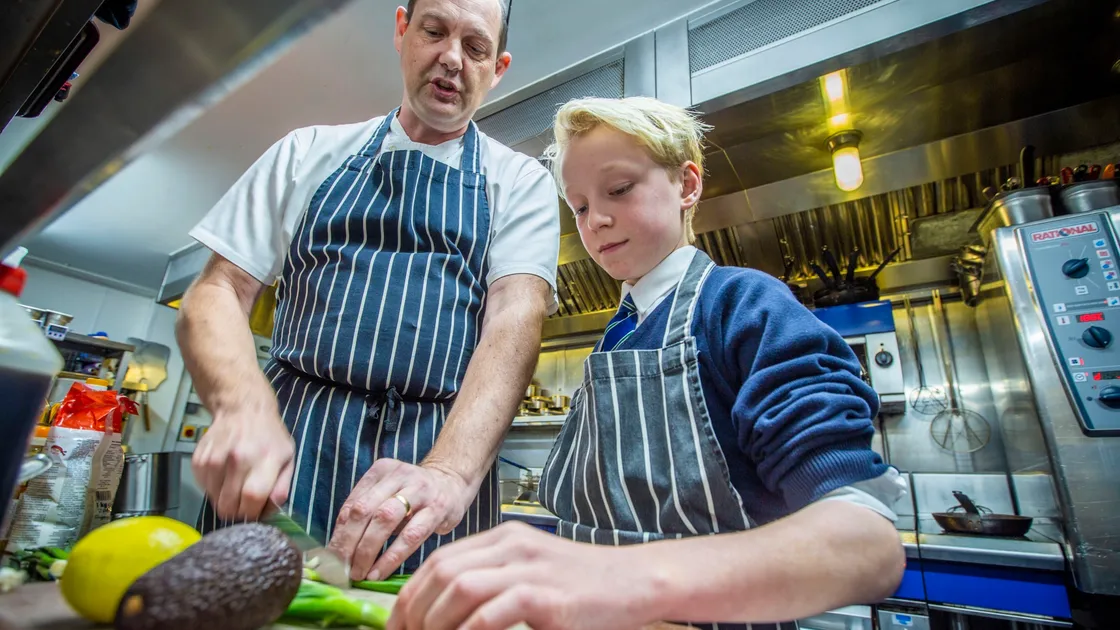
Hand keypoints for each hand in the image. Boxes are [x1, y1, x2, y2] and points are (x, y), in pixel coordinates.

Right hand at [191, 401, 293, 520]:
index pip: (252, 498)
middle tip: (243, 503)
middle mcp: (238, 458)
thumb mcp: (287, 459)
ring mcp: (215, 458)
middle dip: (237, 511)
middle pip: (229, 504)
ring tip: (234, 485)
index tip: (253, 513)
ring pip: (214, 500)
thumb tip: (267, 513)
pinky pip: (203, 488)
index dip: (251, 513)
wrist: (243, 409)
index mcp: (265, 459)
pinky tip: (223, 476)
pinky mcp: (199, 459)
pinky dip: (213, 488)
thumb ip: (281, 488)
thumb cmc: (269, 437)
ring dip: (224, 499)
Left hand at [329, 459, 473, 580]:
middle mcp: (399, 476)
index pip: (351, 505)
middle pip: (363, 510)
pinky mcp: (437, 508)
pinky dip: (392, 557)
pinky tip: (380, 572)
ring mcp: (420, 490)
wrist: (453, 482)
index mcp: (381, 471)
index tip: (328, 561)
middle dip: (347, 544)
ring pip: (384, 520)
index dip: (338, 535)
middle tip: (340, 570)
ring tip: (358, 573)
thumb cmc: (413, 495)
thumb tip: (335, 551)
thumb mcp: (388, 494)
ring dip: (367, 550)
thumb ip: (365, 513)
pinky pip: (410, 535)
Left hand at [387, 522, 660, 629]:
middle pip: (442, 572)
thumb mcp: (534, 572)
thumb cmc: (586, 587)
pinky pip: (492, 613)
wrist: (638, 581)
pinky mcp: (548, 596)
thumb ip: (496, 582)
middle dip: (414, 611)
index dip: (410, 595)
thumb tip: (450, 612)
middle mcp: (513, 545)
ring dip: (435, 622)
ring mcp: (530, 567)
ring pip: (460, 587)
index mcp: (506, 537)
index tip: (397, 625)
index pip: (441, 560)